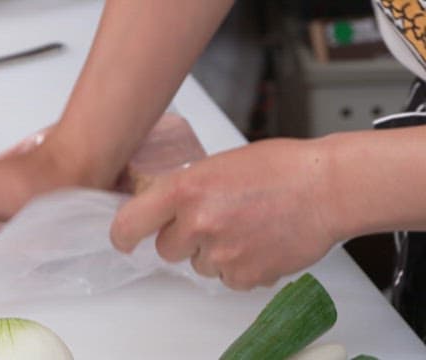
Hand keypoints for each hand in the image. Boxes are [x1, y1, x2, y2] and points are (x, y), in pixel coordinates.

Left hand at [111, 139, 339, 289]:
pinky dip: (239, 266)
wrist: (326, 188)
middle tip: (213, 220)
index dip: (124, 235)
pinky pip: (227, 279)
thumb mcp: (218, 165)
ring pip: (199, 265)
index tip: (125, 240)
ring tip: (245, 227)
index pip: (130, 223)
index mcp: (185, 189)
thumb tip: (164, 209)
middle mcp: (197, 223)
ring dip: (213, 253)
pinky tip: (258, 242)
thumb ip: (185, 189)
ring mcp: (220, 253)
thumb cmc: (279, 169)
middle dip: (183, 239)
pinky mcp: (244, 275)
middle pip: (166, 249)